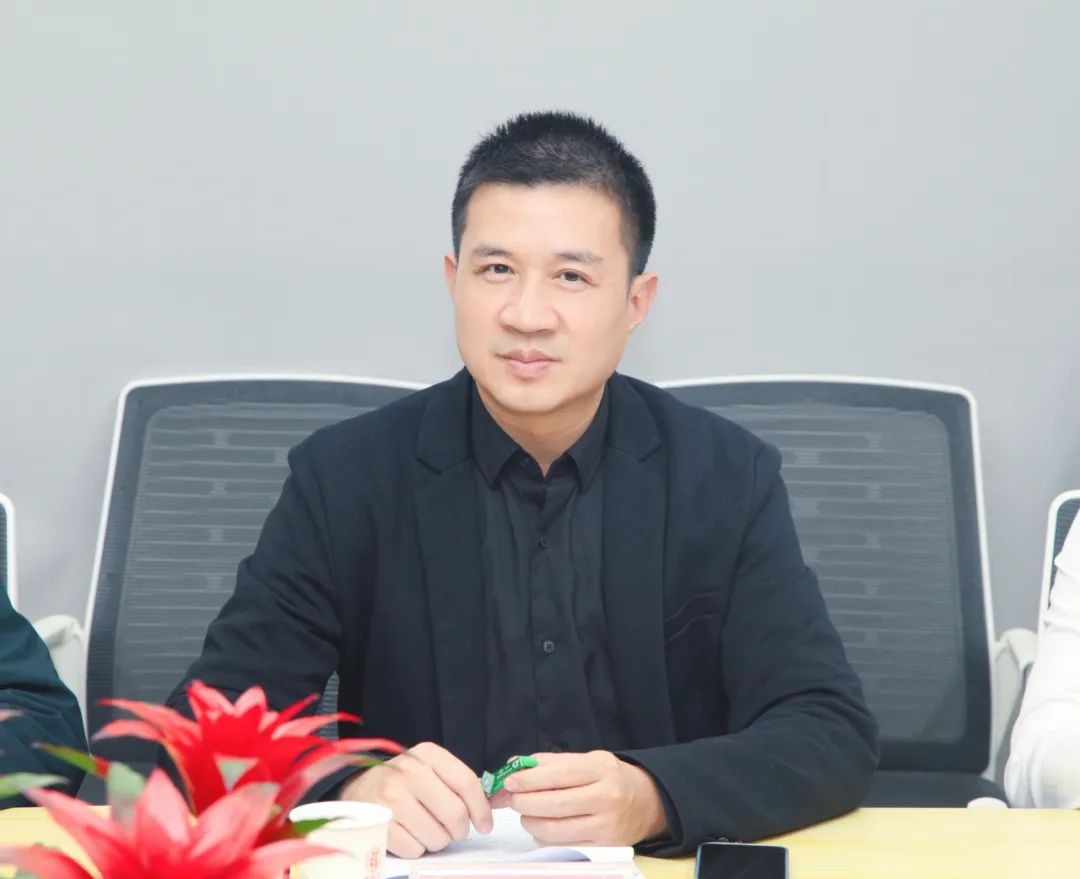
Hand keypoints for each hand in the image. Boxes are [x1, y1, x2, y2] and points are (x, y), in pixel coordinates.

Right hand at [340, 741, 493, 857]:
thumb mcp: (430, 767)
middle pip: (456, 814)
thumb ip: (457, 782)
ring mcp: (392, 799)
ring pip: (438, 837)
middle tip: (455, 829)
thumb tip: (486, 809)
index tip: (485, 824)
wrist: (359, 786)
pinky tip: (411, 833)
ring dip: (439, 839)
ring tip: (428, 827)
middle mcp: (409, 772)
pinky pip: (416, 849)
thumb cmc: (404, 779)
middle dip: (461, 829)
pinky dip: (418, 847)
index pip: (466, 782)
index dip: (482, 808)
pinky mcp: (380, 824)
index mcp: (427, 754)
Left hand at [489, 751, 665, 844]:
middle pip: (553, 804)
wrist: (648, 803)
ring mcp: (605, 825)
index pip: (558, 775)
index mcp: (601, 769)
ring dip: (530, 821)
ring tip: (526, 813)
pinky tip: (542, 826)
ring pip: (554, 829)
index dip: (529, 780)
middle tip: (511, 799)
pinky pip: (562, 845)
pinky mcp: (602, 847)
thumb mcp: (587, 760)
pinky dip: (543, 836)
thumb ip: (551, 762)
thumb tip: (514, 767)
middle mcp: (606, 797)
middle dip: (523, 802)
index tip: (508, 781)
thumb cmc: (611, 778)